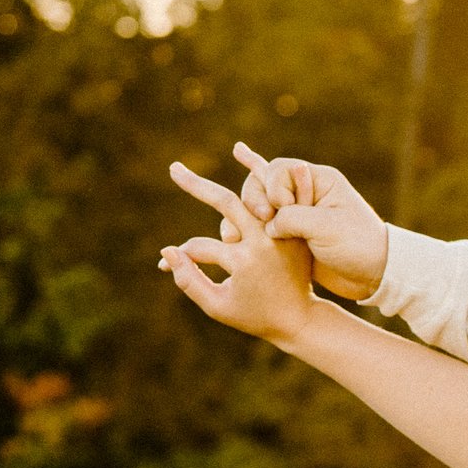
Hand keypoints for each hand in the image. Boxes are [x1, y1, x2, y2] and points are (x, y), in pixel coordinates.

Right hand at [158, 161, 318, 343]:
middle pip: (226, 202)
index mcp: (244, 261)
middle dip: (196, 185)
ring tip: (237, 148)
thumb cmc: (256, 319)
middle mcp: (263, 242)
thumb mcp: (218, 307)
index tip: (167, 262)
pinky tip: (251, 156)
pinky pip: (285, 197)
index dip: (182, 255)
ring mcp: (281, 234)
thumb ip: (190, 281)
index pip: (201, 246)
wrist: (302, 319)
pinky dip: (274, 178)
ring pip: (257, 194)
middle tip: (174, 169)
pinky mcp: (294, 232)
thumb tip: (166, 252)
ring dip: (247, 169)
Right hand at [231, 141, 390, 300]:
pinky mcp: (288, 236)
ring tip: (235, 235)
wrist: (373, 274)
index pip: (277, 170)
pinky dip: (246, 215)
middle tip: (263, 221)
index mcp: (317, 180)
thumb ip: (292, 218)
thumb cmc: (357, 246)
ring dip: (243, 217)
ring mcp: (295, 214)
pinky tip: (231, 210)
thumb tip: (265, 224)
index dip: (271, 189)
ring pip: (255, 206)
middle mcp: (304, 192)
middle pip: (261, 185)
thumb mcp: (326, 228)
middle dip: (253, 202)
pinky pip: (261, 222)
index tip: (280, 210)